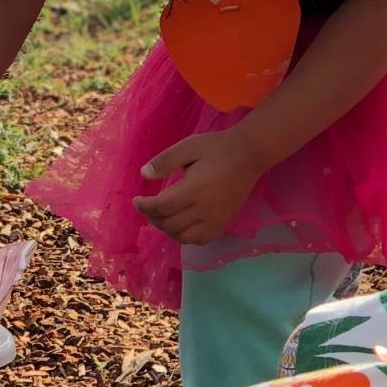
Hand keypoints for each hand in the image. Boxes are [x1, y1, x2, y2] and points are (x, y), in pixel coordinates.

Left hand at [131, 130, 262, 243]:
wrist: (249, 155)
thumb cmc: (217, 148)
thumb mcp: (188, 146)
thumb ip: (165, 161)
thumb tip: (144, 174)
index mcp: (193, 190)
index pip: (160, 208)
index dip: (144, 206)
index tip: (136, 200)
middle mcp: (203, 210)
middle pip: (169, 225)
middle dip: (152, 218)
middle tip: (148, 206)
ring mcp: (215, 220)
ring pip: (183, 237)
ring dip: (167, 229)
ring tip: (162, 216)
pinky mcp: (223, 223)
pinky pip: (201, 240)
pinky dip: (186, 237)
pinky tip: (181, 225)